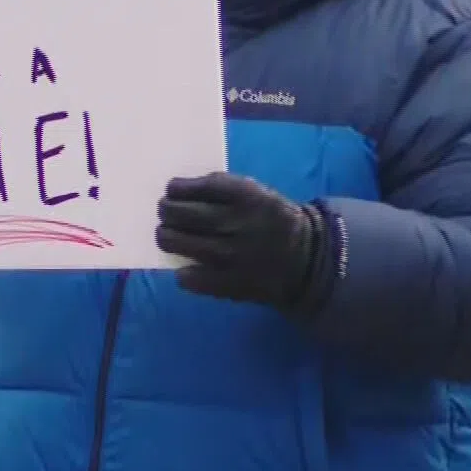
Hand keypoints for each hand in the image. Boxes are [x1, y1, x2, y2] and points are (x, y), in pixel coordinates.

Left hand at [155, 172, 330, 316]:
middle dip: (167, 211)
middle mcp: (238, 223)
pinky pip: (195, 279)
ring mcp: (233, 255)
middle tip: (164, 212)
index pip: (204, 187)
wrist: (306, 260)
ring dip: (167, 238)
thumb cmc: (273, 221)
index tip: (171, 189)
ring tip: (165, 236)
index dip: (181, 188)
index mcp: (248, 196)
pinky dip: (184, 274)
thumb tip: (181, 192)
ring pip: (184, 244)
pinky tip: (182, 270)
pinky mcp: (231, 283)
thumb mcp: (259, 195)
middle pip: (187, 214)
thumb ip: (225, 191)